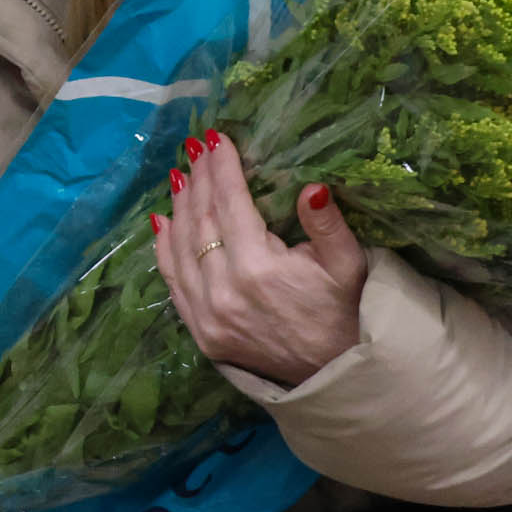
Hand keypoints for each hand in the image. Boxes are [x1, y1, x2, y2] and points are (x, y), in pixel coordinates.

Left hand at [149, 132, 366, 387]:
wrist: (331, 373)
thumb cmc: (343, 310)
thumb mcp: (347, 264)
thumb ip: (327, 225)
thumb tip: (311, 187)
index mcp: (258, 268)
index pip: (230, 204)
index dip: (222, 168)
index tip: (215, 138)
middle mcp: (223, 290)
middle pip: (201, 221)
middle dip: (198, 180)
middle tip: (195, 148)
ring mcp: (206, 315)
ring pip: (181, 249)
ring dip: (178, 208)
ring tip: (180, 175)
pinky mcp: (199, 333)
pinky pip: (173, 282)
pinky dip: (164, 249)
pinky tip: (163, 221)